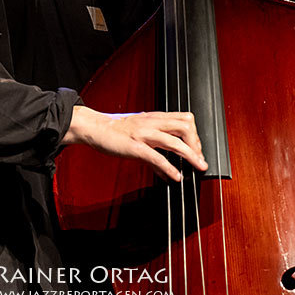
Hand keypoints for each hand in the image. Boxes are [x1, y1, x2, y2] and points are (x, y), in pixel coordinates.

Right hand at [61, 106, 207, 181]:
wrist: (94, 127)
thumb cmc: (115, 130)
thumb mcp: (139, 134)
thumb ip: (155, 150)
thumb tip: (168, 171)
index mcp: (154, 118)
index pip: (184, 119)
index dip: (195, 134)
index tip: (197, 149)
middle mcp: (152, 122)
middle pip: (185, 126)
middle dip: (197, 144)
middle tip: (199, 159)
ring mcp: (144, 133)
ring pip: (174, 141)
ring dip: (191, 155)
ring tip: (199, 167)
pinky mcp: (135, 146)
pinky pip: (156, 157)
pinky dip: (169, 167)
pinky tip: (175, 176)